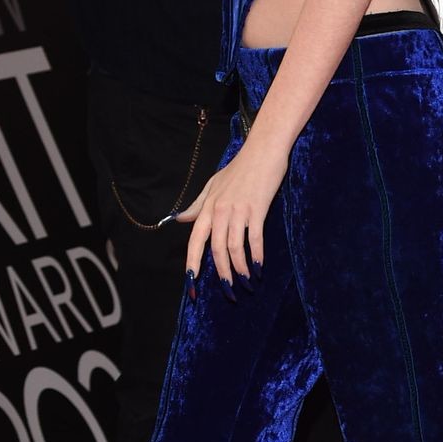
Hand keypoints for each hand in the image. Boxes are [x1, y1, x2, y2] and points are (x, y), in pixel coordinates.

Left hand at [179, 135, 286, 291]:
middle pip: (216, 249)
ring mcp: (238, 210)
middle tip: (227, 291)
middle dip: (221, 273)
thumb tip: (180, 219)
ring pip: (234, 247)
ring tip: (245, 283)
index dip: (193, 263)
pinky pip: (254, 238)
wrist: (262, 150)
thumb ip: (198, 205)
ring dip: (240, 268)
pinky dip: (256, 256)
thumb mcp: (213, 184)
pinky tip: (259, 267)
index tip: (191, 283)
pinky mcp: (257, 209)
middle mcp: (219, 211)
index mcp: (208, 207)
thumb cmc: (240, 167)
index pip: (195, 240)